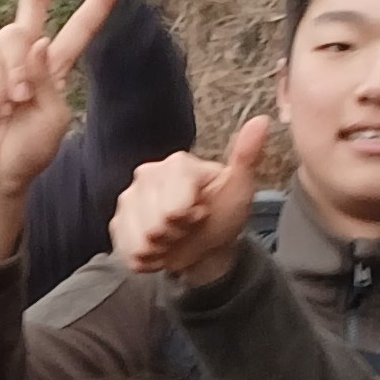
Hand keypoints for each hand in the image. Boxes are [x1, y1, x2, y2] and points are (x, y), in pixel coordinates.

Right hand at [0, 0, 126, 260]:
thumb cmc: (29, 152)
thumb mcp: (54, 119)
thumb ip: (49, 79)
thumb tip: (35, 41)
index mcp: (53, 67)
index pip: (78, 29)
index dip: (97, 4)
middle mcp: (24, 58)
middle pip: (32, 5)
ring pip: (12, 39)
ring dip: (19, 73)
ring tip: (16, 103)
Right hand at [111, 117, 270, 285]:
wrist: (207, 243)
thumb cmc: (224, 213)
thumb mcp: (240, 188)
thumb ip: (247, 156)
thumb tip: (262, 121)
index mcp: (176, 164)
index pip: (173, 207)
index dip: (190, 219)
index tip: (200, 213)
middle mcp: (147, 174)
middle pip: (155, 226)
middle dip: (175, 235)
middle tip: (187, 228)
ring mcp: (128, 198)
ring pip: (140, 240)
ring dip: (161, 249)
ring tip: (174, 238)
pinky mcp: (117, 221)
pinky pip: (127, 250)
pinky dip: (147, 258)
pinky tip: (159, 248)